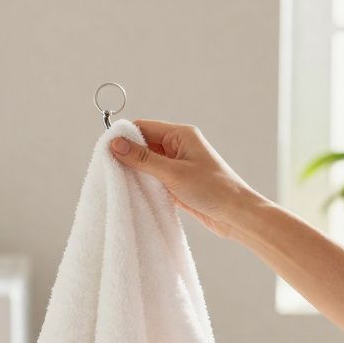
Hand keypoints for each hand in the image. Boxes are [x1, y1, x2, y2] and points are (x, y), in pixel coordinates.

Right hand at [109, 119, 269, 239]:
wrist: (236, 215)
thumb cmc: (213, 190)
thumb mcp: (173, 173)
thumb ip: (143, 159)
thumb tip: (115, 144)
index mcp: (181, 135)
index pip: (144, 127)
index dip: (124, 136)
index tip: (107, 151)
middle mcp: (179, 146)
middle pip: (144, 144)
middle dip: (128, 155)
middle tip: (110, 169)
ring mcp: (179, 165)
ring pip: (148, 163)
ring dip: (136, 171)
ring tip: (121, 182)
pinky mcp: (179, 182)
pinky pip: (155, 177)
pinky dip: (145, 183)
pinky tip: (135, 192)